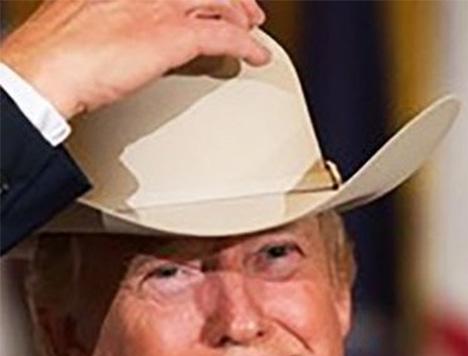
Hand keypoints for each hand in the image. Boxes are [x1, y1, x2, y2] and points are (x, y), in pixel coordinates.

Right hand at [0, 0, 270, 119]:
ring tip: (253, 32)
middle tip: (247, 12)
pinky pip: (224, 37)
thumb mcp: (87, 15)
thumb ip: (116, 13)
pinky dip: (246, 46)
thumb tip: (131, 28)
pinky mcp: (173, 37)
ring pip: (219, 4)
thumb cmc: (54, 50)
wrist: (44, 69)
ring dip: (242, 18)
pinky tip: (256, 56)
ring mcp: (161, 8)